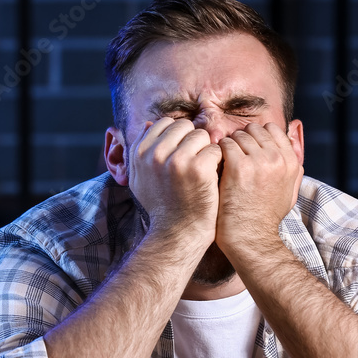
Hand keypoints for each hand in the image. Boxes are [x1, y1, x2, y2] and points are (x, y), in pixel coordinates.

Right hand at [128, 117, 222, 245]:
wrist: (177, 234)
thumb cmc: (161, 207)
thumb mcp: (139, 179)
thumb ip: (141, 151)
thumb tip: (147, 123)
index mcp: (139, 152)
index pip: (165, 123)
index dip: (177, 137)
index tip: (181, 156)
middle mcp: (155, 153)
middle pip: (184, 126)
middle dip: (192, 141)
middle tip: (193, 164)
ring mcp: (176, 160)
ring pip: (201, 135)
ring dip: (206, 151)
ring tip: (202, 172)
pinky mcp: (198, 168)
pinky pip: (215, 149)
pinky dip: (218, 163)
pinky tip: (211, 179)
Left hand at [215, 122, 303, 259]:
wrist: (251, 238)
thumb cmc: (266, 217)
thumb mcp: (290, 191)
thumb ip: (294, 165)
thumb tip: (293, 137)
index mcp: (292, 162)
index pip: (272, 129)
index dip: (256, 137)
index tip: (247, 150)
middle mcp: (277, 159)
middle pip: (253, 129)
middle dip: (241, 139)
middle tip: (232, 157)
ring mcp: (259, 162)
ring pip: (238, 135)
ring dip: (228, 147)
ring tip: (224, 164)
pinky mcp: (239, 167)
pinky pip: (224, 145)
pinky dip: (218, 153)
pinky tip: (217, 167)